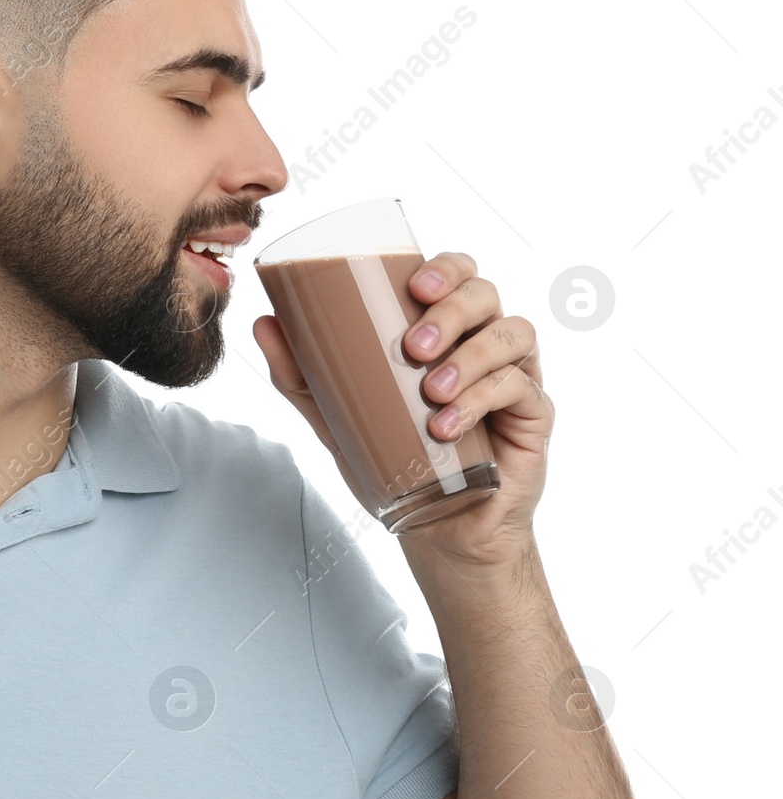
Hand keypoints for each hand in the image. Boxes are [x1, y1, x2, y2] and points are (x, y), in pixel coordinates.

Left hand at [251, 251, 553, 572]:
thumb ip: (302, 376)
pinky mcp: (534, 413)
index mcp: (445, 332)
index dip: (446, 267)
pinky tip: (447, 425)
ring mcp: (515, 375)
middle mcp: (484, 344)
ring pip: (513, 333)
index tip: (414, 284)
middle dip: (452, 310)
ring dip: (470, 356)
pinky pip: (522, 386)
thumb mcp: (338, 419)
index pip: (458, 275)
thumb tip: (265, 324)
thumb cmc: (395, 463)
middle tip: (415, 345)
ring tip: (431, 391)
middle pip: (486, 294)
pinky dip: (483, 399)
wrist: (437, 530)